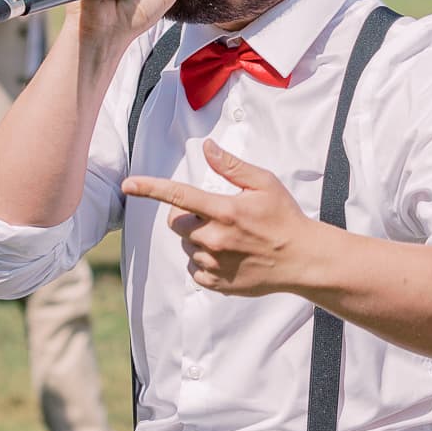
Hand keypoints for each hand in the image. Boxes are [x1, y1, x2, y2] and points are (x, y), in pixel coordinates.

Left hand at [123, 139, 310, 296]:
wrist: (302, 259)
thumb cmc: (284, 217)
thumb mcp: (264, 183)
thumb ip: (232, 166)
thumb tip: (207, 147)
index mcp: (225, 210)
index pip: (179, 196)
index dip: (150, 188)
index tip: (128, 184)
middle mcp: (215, 238)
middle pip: (177, 224)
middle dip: (189, 218)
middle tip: (216, 216)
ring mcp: (215, 263)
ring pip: (186, 248)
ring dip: (198, 240)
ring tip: (229, 238)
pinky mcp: (217, 283)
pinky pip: (194, 270)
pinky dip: (204, 262)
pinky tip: (228, 256)